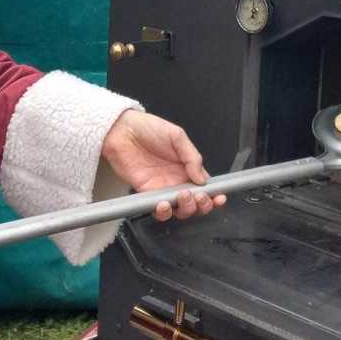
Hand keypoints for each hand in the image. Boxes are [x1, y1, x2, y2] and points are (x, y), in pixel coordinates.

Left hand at [100, 110, 226, 221]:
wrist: (121, 130)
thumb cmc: (148, 128)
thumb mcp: (176, 136)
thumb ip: (192, 157)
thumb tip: (203, 178)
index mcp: (187, 166)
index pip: (205, 186)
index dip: (214, 195)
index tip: (219, 198)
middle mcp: (176, 179)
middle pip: (195, 202)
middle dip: (202, 204)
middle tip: (199, 197)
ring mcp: (162, 188)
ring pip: (179, 209)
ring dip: (185, 209)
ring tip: (183, 196)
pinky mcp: (146, 193)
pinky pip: (158, 209)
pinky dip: (164, 212)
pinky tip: (164, 204)